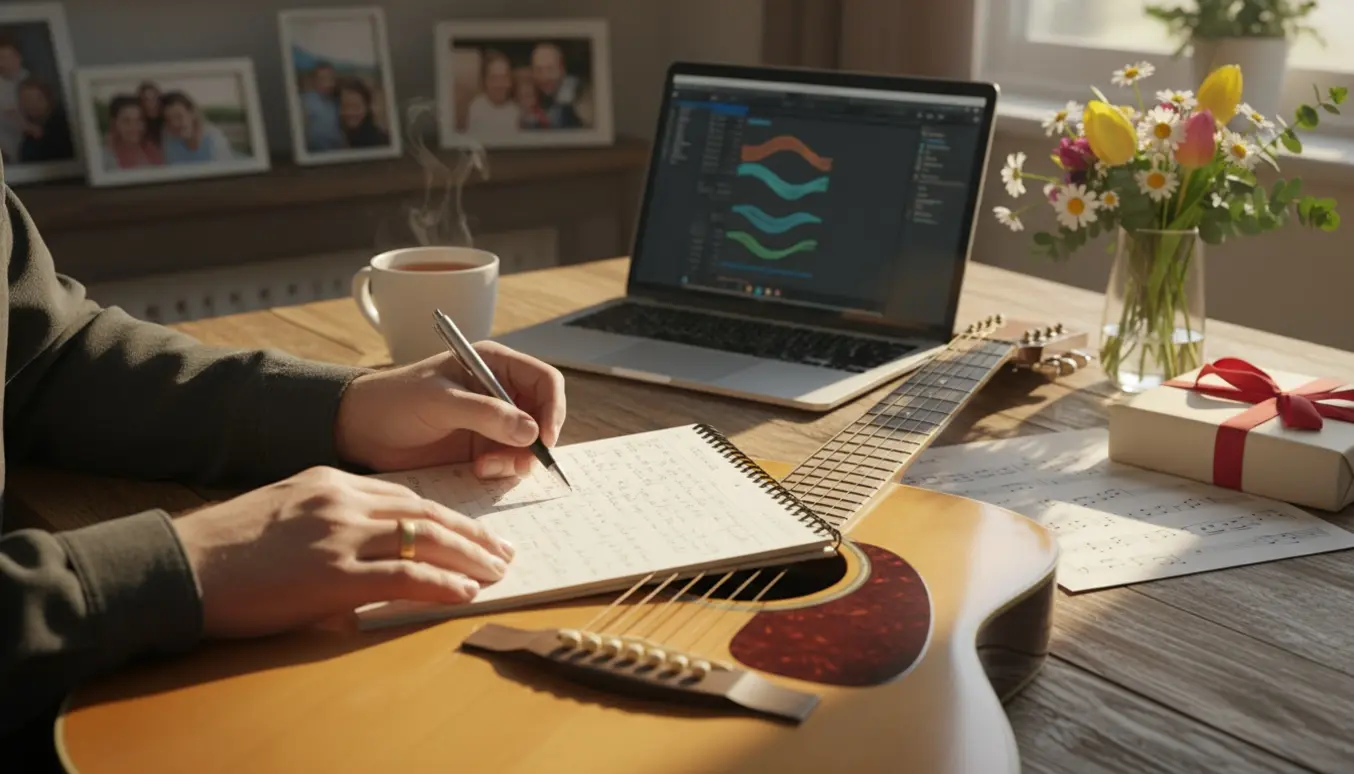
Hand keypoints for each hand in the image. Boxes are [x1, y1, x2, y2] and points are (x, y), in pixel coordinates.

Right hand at [172, 466, 514, 638]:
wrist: (182, 565)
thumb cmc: (227, 549)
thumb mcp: (286, 513)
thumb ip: (332, 521)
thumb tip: (369, 548)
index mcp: (332, 481)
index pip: (408, 494)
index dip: (447, 515)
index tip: (472, 530)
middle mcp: (344, 501)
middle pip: (428, 512)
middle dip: (472, 534)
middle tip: (503, 550)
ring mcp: (341, 536)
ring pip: (427, 541)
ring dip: (470, 559)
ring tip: (497, 573)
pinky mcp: (335, 576)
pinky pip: (407, 578)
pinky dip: (444, 586)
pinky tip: (466, 593)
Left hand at [334, 341, 565, 477]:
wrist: (359, 430)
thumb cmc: (395, 401)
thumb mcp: (440, 402)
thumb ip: (486, 414)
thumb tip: (531, 431)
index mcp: (494, 365)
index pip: (544, 381)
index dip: (553, 409)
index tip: (544, 439)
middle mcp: (500, 392)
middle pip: (543, 416)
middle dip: (536, 441)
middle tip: (518, 462)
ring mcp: (492, 423)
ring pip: (529, 444)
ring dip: (516, 460)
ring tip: (485, 467)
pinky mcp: (481, 449)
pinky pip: (509, 462)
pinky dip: (502, 470)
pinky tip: (477, 470)